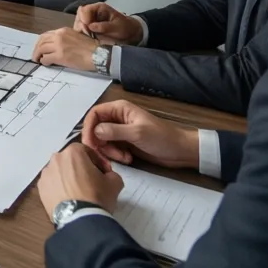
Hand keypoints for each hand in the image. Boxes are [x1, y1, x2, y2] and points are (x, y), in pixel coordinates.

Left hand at [32, 27, 98, 71]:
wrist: (98, 54)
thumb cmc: (92, 47)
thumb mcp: (77, 36)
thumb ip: (67, 38)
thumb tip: (58, 44)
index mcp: (63, 30)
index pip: (46, 35)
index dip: (40, 42)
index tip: (40, 48)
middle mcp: (59, 36)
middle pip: (41, 41)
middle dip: (36, 48)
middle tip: (35, 55)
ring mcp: (58, 46)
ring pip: (41, 49)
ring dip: (37, 55)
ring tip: (38, 60)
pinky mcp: (60, 56)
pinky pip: (46, 58)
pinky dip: (43, 61)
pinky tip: (45, 63)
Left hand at [38, 143, 123, 218]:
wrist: (79, 219)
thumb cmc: (96, 197)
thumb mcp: (115, 182)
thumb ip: (111, 173)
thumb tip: (107, 175)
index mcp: (73, 152)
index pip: (87, 151)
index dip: (97, 161)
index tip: (103, 171)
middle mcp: (56, 159)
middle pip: (71, 160)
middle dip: (81, 168)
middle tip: (91, 182)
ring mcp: (46, 173)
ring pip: (60, 172)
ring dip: (69, 178)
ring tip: (79, 192)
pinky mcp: (41, 188)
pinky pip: (52, 184)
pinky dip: (59, 188)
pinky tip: (69, 198)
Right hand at [73, 2, 142, 44]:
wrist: (129, 33)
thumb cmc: (125, 27)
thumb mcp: (117, 27)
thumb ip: (104, 26)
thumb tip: (90, 26)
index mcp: (99, 8)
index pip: (85, 10)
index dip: (84, 18)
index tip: (87, 28)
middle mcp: (92, 12)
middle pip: (79, 15)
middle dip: (80, 25)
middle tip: (87, 34)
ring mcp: (89, 20)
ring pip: (78, 22)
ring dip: (80, 30)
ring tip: (87, 37)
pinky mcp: (89, 28)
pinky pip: (80, 29)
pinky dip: (81, 34)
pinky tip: (86, 39)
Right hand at [82, 99, 199, 168]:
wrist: (179, 151)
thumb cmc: (161, 138)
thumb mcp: (137, 133)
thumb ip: (115, 131)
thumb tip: (95, 131)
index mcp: (119, 109)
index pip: (94, 114)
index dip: (88, 128)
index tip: (89, 143)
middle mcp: (117, 118)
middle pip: (95, 128)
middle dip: (99, 143)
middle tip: (105, 156)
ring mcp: (120, 131)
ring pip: (102, 140)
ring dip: (109, 151)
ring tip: (124, 157)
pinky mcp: (124, 143)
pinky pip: (110, 148)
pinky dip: (115, 155)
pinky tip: (128, 158)